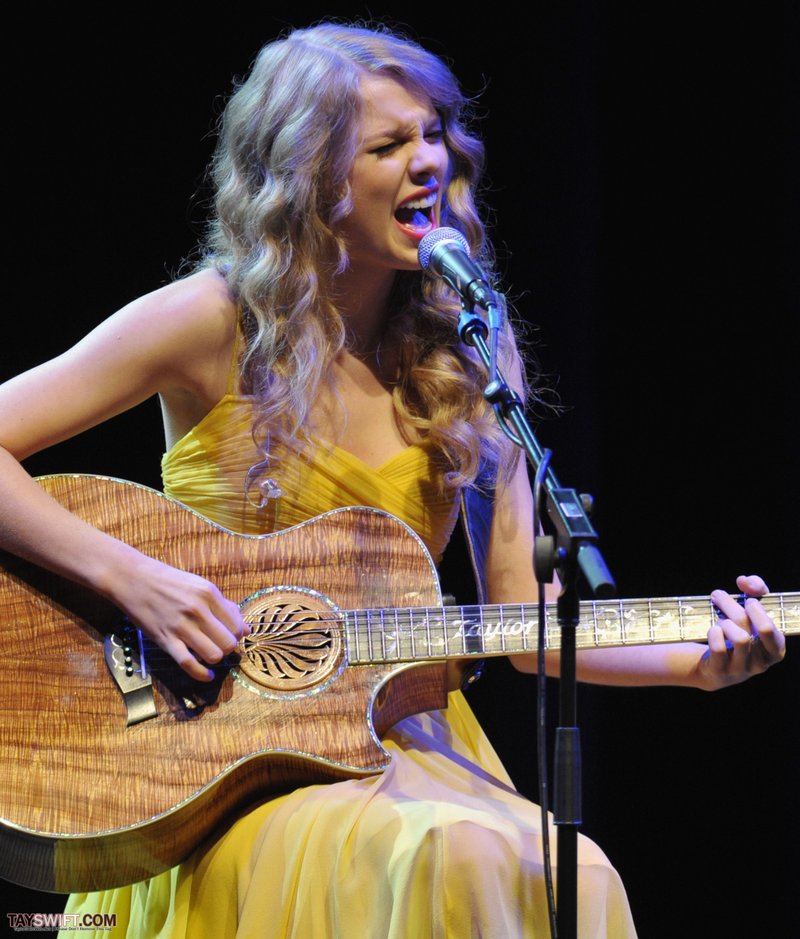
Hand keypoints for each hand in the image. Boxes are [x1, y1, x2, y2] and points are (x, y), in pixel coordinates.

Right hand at [113, 553, 249, 681]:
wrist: (133, 579)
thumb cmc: (169, 582)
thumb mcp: (200, 586)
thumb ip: (225, 606)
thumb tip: (247, 629)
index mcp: (209, 594)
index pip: (236, 625)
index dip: (237, 635)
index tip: (230, 635)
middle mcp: (198, 610)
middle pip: (228, 643)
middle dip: (228, 648)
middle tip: (220, 644)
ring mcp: (181, 626)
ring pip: (213, 655)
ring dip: (216, 658)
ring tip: (210, 654)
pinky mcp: (165, 640)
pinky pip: (189, 664)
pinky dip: (202, 674)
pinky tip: (208, 675)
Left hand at [698, 574, 785, 689]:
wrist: (715, 664)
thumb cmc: (739, 631)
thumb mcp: (752, 611)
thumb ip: (756, 589)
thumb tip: (744, 581)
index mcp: (775, 649)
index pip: (771, 630)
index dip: (759, 611)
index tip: (747, 600)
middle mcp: (761, 662)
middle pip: (753, 628)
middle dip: (733, 606)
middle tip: (719, 596)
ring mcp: (741, 669)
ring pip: (740, 638)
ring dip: (725, 621)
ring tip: (718, 618)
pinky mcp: (721, 671)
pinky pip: (719, 648)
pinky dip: (714, 633)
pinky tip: (713, 630)